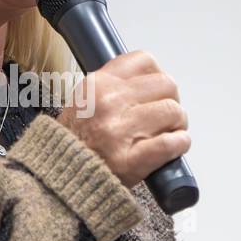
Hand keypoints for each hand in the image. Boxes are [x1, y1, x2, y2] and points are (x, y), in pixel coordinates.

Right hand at [56, 50, 189, 187]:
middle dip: (171, 101)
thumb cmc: (74, 144)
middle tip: (165, 116)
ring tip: (168, 132)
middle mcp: (109, 103)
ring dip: (177, 124)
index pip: (144, 61)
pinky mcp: (133, 159)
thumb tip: (148, 80)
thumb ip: (112, 87)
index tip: (156, 90)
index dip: (157, 76)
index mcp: (97, 85)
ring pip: (173, 112)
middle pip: (166, 84)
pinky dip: (180, 144)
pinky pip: (172, 142)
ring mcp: (120, 131)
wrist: (60, 180)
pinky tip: (174, 146)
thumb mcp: (82, 101)